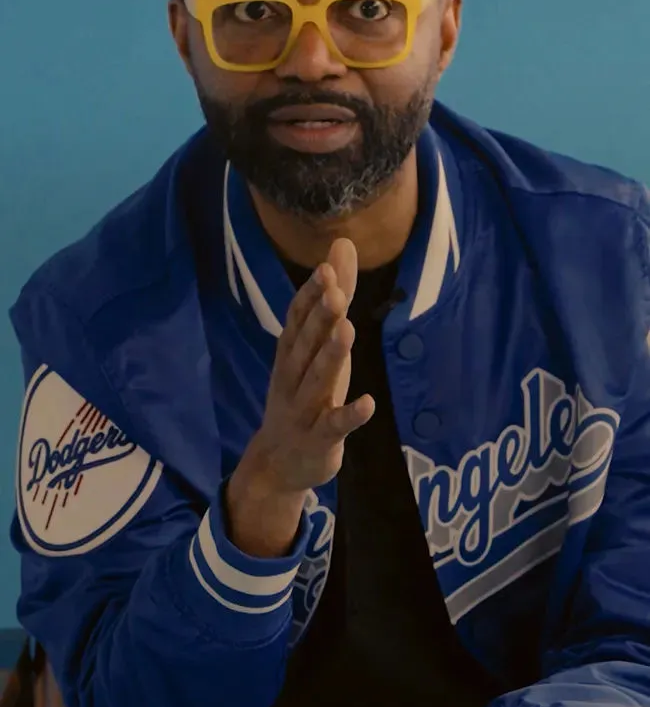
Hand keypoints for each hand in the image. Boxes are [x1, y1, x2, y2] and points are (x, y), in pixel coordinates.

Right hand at [247, 237, 374, 494]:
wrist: (278, 462)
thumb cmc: (304, 392)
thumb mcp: (319, 344)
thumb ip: (334, 296)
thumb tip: (343, 244)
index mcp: (291, 353)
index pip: (297, 320)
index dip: (310, 296)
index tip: (325, 269)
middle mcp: (292, 376)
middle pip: (305, 345)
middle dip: (319, 319)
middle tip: (335, 292)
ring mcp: (304, 409)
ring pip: (316, 380)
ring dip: (330, 356)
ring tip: (348, 331)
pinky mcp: (320, 439)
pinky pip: (334, 426)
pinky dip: (349, 415)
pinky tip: (367, 403)